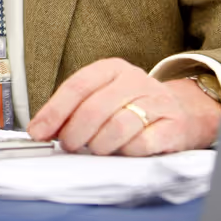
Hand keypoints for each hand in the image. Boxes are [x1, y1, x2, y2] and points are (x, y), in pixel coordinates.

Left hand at [27, 58, 220, 155]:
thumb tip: (41, 130)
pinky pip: (142, 143)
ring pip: (118, 125)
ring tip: (96, 149)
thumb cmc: (132, 106)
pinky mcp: (173, 126)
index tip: (38, 132)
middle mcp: (135, 80)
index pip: (77, 86)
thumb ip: (73, 110)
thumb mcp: (102, 97)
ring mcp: (157, 102)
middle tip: (68, 145)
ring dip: (99, 145)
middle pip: (95, 107)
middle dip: (74, 132)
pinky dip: (126, 152)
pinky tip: (122, 152)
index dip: (54, 112)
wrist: (182, 112)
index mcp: (112, 69)